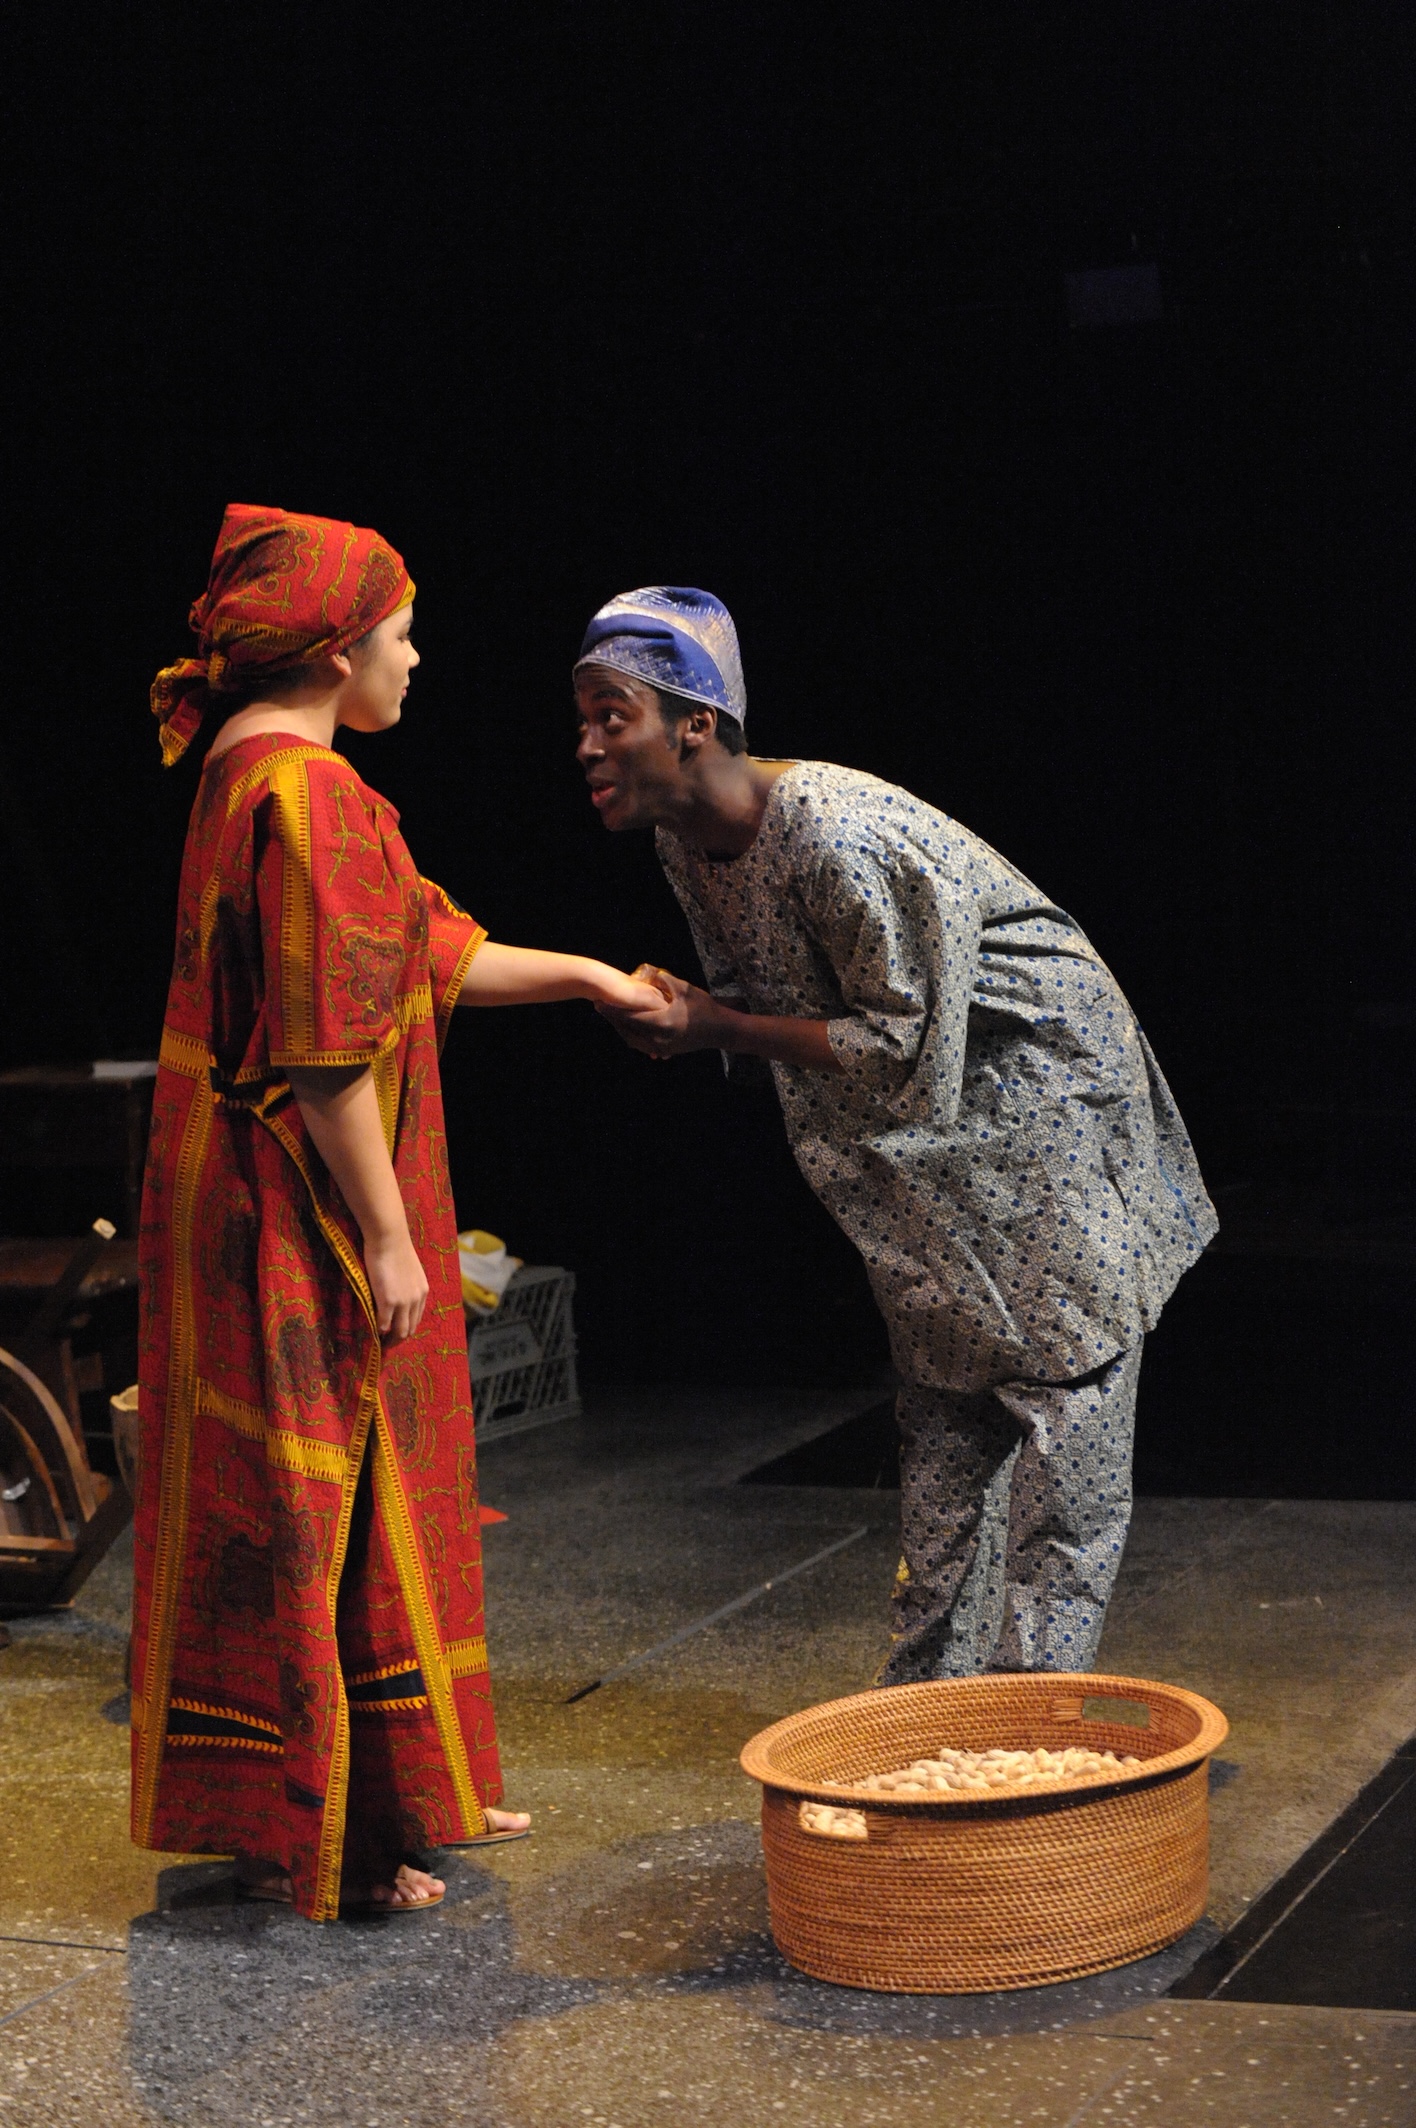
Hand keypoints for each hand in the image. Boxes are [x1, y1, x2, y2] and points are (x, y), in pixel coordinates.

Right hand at [363, 1228, 428, 1344]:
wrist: (389, 1238)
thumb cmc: (395, 1248)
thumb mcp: (409, 1269)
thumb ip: (406, 1284)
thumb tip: (397, 1291)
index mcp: (422, 1291)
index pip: (417, 1318)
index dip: (406, 1328)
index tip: (396, 1333)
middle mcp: (416, 1299)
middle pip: (410, 1328)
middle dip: (399, 1339)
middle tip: (387, 1343)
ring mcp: (403, 1302)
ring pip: (400, 1331)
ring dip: (390, 1339)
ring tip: (381, 1343)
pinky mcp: (388, 1301)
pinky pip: (384, 1324)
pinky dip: (379, 1330)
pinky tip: (373, 1331)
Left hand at [595, 965, 728, 1058]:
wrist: (719, 1030)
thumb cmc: (703, 1007)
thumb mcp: (683, 988)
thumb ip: (661, 980)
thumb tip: (643, 975)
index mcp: (660, 1022)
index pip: (628, 1017)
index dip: (612, 1009)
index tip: (599, 1001)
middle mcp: (657, 1039)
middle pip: (626, 1030)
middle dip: (613, 1018)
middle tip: (601, 1007)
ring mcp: (660, 1048)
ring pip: (632, 1039)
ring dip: (621, 1028)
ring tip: (613, 1015)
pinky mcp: (664, 1051)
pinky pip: (641, 1044)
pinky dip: (632, 1035)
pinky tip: (629, 1025)